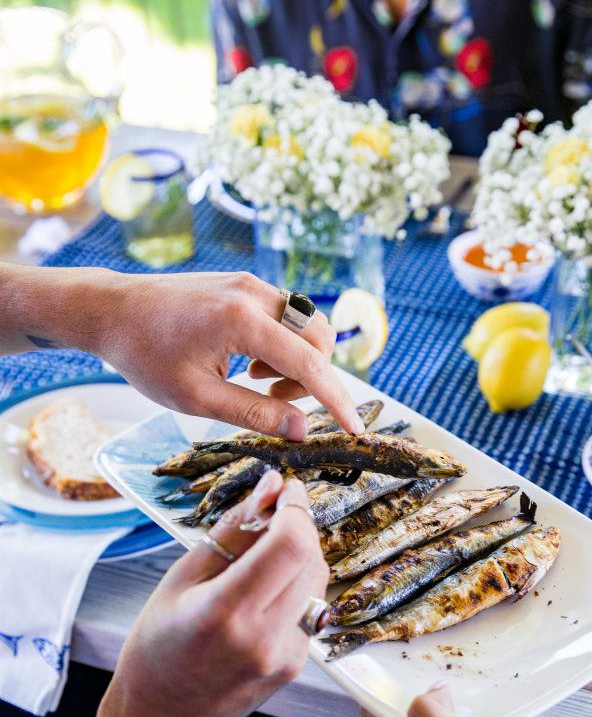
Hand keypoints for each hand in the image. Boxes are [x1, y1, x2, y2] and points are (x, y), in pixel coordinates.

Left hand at [0, 263, 362, 436]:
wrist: (111, 311)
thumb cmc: (145, 356)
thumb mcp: (197, 398)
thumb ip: (254, 415)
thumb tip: (301, 431)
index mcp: (241, 321)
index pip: (309, 364)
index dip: (336, 400)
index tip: (354, 428)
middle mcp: (254, 294)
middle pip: (319, 339)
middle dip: (311, 378)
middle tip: (272, 402)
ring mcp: (251, 284)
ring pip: (307, 325)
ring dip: (297, 361)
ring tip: (255, 381)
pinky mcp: (245, 285)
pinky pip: (287, 316)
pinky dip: (283, 344)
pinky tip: (250, 362)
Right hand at [54, 472, 327, 716]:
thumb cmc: (156, 651)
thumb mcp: (180, 579)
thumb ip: (231, 530)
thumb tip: (267, 488)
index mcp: (225, 612)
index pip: (289, 545)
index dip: (295, 508)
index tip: (285, 490)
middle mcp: (264, 637)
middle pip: (311, 558)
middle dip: (298, 526)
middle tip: (273, 513)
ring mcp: (286, 656)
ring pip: (317, 581)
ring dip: (300, 554)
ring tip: (262, 553)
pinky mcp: (296, 666)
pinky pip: (309, 607)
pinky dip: (294, 586)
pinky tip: (263, 590)